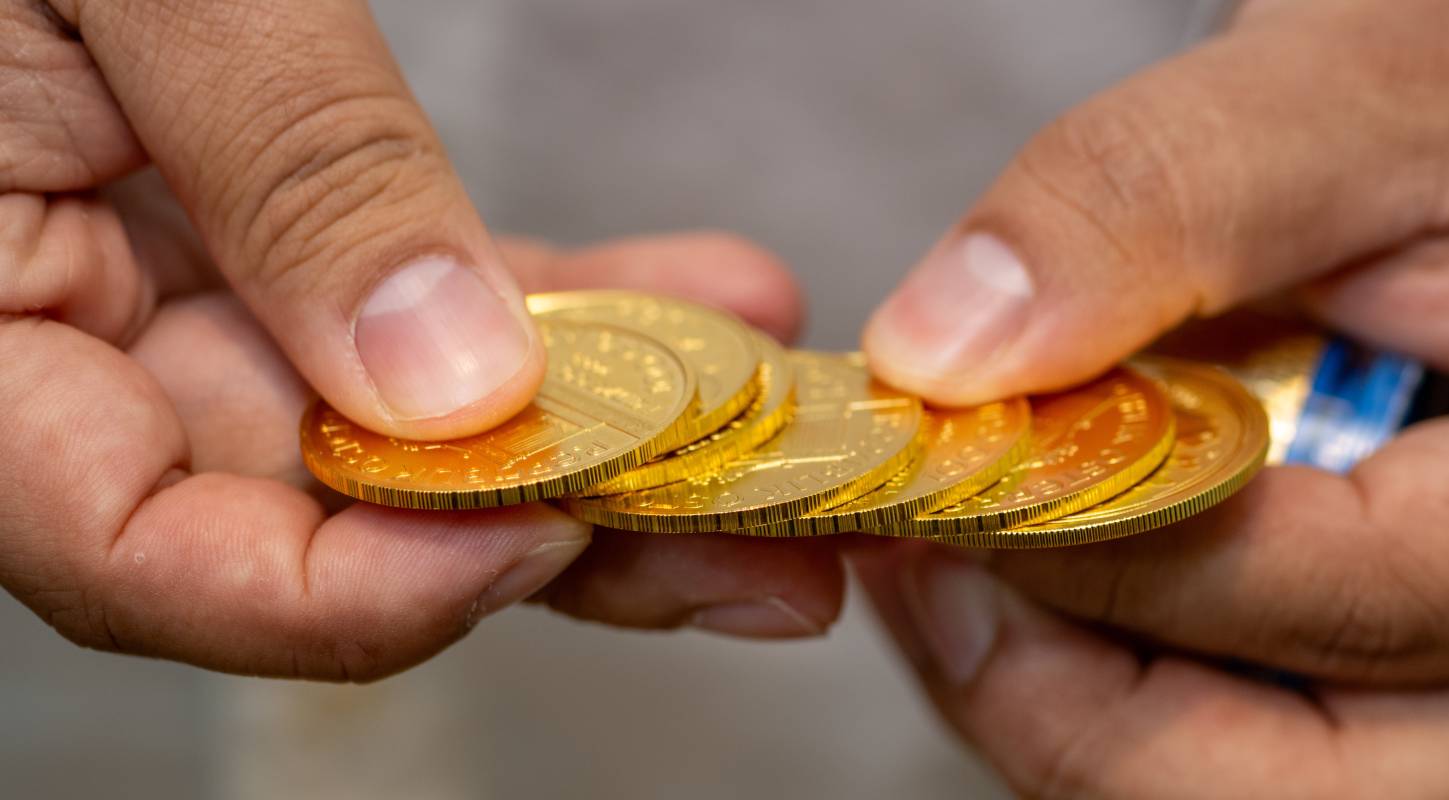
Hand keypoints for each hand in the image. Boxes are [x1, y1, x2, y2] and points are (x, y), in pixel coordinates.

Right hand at [1, 0, 841, 678]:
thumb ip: (282, 162)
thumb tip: (449, 377)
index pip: (143, 555)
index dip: (353, 588)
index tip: (546, 534)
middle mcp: (79, 357)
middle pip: (322, 523)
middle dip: (567, 538)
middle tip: (771, 553)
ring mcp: (178, 302)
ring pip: (409, 430)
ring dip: (609, 435)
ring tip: (778, 430)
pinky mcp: (271, 240)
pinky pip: (432, 307)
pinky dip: (569, 307)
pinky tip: (712, 298)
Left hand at [858, 0, 1448, 794]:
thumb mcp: (1361, 72)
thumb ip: (1155, 194)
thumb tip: (947, 353)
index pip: (1349, 602)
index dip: (1109, 554)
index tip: (944, 474)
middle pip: (1299, 785)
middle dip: (1065, 690)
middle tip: (922, 555)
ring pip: (1251, 797)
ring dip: (1068, 698)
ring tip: (961, 550)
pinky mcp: (1443, 701)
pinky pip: (1245, 756)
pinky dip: (1111, 682)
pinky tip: (1037, 568)